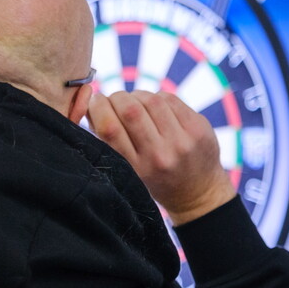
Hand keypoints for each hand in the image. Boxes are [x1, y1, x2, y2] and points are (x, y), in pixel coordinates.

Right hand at [87, 90, 235, 226]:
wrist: (197, 192)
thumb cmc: (154, 177)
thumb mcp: (129, 169)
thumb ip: (109, 141)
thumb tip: (91, 104)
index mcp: (135, 168)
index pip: (110, 128)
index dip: (98, 107)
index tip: (95, 101)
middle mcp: (158, 156)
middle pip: (130, 110)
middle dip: (117, 97)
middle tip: (114, 99)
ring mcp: (181, 141)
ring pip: (151, 100)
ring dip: (137, 95)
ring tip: (134, 102)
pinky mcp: (198, 128)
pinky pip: (170, 99)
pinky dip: (156, 97)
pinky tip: (154, 106)